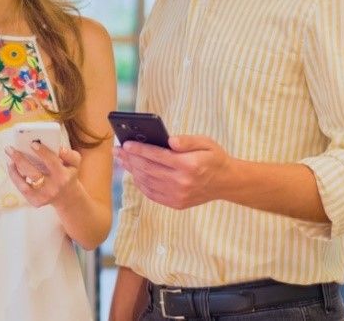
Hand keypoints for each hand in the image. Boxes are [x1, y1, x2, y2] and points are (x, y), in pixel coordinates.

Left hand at [5, 143, 81, 207]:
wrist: (67, 196)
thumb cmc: (67, 174)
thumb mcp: (74, 163)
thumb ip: (69, 154)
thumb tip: (59, 149)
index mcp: (63, 176)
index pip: (52, 162)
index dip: (42, 152)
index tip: (32, 143)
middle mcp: (53, 188)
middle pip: (34, 174)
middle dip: (20, 160)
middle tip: (9, 149)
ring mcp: (43, 197)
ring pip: (24, 185)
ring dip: (14, 171)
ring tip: (9, 159)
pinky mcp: (35, 202)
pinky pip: (22, 189)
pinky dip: (15, 178)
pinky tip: (12, 167)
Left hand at [114, 134, 232, 209]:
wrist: (226, 182)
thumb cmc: (214, 158)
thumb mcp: (206, 142)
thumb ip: (187, 141)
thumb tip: (170, 140)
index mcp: (188, 165)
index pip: (157, 156)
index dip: (139, 150)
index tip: (125, 144)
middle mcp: (182, 182)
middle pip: (148, 169)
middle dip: (129, 159)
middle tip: (117, 151)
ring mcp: (178, 195)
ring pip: (147, 182)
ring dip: (132, 171)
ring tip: (122, 161)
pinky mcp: (176, 204)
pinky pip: (152, 194)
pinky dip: (140, 184)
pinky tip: (134, 174)